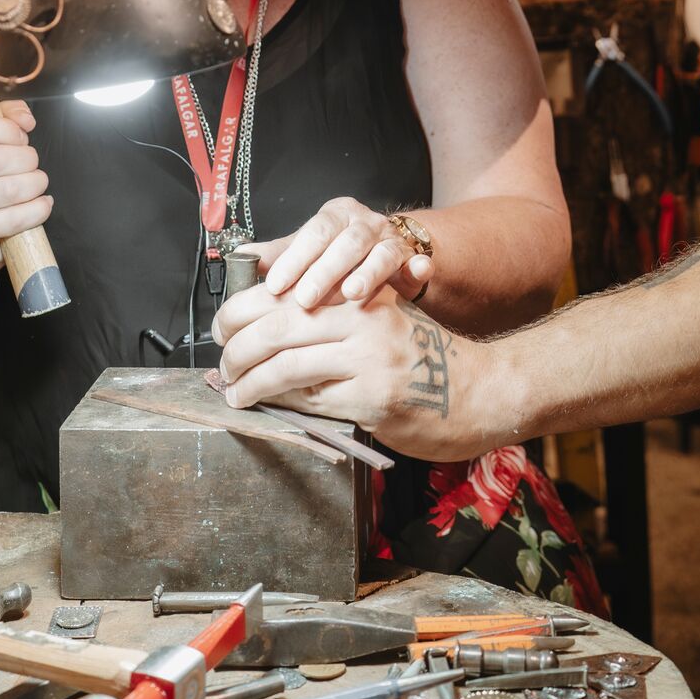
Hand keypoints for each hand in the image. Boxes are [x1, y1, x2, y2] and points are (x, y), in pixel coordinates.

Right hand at [0, 102, 50, 267]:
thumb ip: (8, 114)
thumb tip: (25, 120)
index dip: (5, 129)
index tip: (20, 137)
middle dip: (26, 159)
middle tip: (31, 163)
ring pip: (7, 190)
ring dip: (34, 184)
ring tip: (37, 183)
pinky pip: (13, 219)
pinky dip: (37, 210)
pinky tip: (41, 204)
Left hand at [211, 282, 491, 461]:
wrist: (478, 390)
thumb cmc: (422, 355)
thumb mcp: (381, 317)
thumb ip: (334, 313)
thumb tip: (264, 320)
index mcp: (359, 293)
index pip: (284, 294)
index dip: (241, 310)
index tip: (222, 327)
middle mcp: (363, 319)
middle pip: (278, 326)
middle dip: (237, 348)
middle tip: (221, 363)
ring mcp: (368, 361)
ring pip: (287, 366)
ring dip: (250, 382)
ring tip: (234, 391)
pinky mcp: (372, 400)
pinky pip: (311, 401)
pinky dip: (280, 403)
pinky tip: (266, 405)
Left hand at [244, 196, 432, 309]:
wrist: (390, 252)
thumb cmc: (341, 255)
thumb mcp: (310, 251)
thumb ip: (279, 255)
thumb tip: (239, 259)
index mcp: (336, 216)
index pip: (313, 232)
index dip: (294, 258)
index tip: (275, 285)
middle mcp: (365, 223)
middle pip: (346, 242)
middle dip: (325, 271)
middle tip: (305, 299)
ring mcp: (393, 240)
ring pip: (381, 252)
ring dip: (367, 273)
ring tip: (352, 295)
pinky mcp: (415, 259)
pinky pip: (419, 261)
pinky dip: (419, 267)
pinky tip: (417, 274)